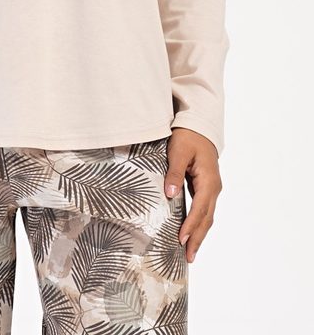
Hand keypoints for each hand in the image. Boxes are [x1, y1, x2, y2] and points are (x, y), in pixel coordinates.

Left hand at [164, 127, 222, 263]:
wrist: (198, 126)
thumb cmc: (187, 137)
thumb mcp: (178, 152)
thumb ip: (174, 172)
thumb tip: (170, 193)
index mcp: (208, 180)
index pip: (200, 209)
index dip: (191, 226)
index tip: (181, 240)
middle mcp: (213, 188)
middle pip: (207, 218)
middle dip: (197, 238)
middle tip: (189, 257)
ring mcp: (211, 189)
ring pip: (207, 217)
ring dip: (199, 234)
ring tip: (190, 252)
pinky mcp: (206, 188)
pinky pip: (203, 210)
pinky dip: (198, 224)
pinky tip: (190, 233)